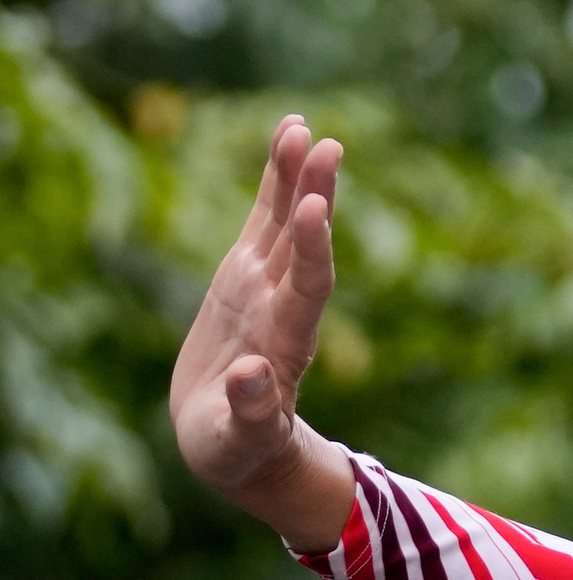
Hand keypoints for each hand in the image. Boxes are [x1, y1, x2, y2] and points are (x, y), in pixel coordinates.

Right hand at [169, 116, 352, 552]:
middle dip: (314, 197)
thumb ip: (253, 413)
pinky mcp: (245, 277)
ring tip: (302, 127)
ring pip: (284, 223)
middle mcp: (284, 307)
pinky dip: (274, 184)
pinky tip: (286, 141)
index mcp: (286, 344)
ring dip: (295, 177)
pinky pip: (261, 222)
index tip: (315, 209)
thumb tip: (254, 377)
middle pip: (304, 245)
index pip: (307, 288)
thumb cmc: (239, 452)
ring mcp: (266, 288)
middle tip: (327, 146)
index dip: (311, 249)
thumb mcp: (241, 440)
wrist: (237, 447)